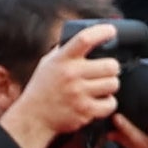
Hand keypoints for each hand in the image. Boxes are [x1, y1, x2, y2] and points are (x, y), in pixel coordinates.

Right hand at [2, 24, 122, 147]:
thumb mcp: (48, 63)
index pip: (85, 39)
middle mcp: (71, 74)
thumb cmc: (43, 87)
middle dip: (113, 67)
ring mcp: (79, 93)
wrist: (34, 116)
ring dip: (111, 85)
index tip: (112, 31)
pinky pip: (111, 104)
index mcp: (62, 59)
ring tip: (102, 86)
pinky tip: (100, 100)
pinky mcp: (85, 111)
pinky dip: (109, 103)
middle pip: (110, 65)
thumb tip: (84, 39)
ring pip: (113, 84)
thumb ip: (64, 51)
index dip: (102, 32)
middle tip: (107, 70)